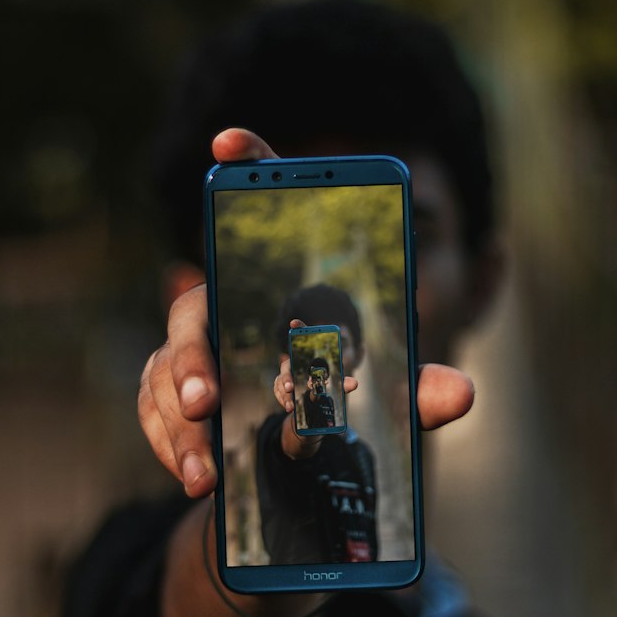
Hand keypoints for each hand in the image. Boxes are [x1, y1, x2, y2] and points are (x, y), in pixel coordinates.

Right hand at [138, 128, 474, 497]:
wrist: (292, 468)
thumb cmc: (339, 404)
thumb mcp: (388, 397)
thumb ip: (419, 390)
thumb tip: (462, 394)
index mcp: (281, 283)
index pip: (260, 210)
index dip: (247, 166)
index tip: (228, 141)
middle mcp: (227, 303)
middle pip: (195, 302)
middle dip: (193, 352)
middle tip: (207, 395)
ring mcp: (193, 350)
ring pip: (167, 365)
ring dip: (179, 412)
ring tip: (204, 457)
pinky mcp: (170, 394)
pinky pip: (154, 410)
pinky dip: (173, 444)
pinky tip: (198, 475)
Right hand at [273, 319, 358, 416]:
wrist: (314, 404)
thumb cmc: (325, 387)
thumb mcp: (336, 385)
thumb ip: (343, 383)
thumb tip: (354, 383)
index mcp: (308, 357)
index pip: (302, 339)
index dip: (299, 328)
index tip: (294, 322)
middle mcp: (295, 364)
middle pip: (287, 364)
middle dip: (287, 376)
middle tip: (290, 386)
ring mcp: (287, 376)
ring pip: (281, 380)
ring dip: (284, 391)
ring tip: (290, 401)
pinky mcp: (282, 388)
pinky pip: (279, 392)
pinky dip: (283, 400)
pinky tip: (289, 406)